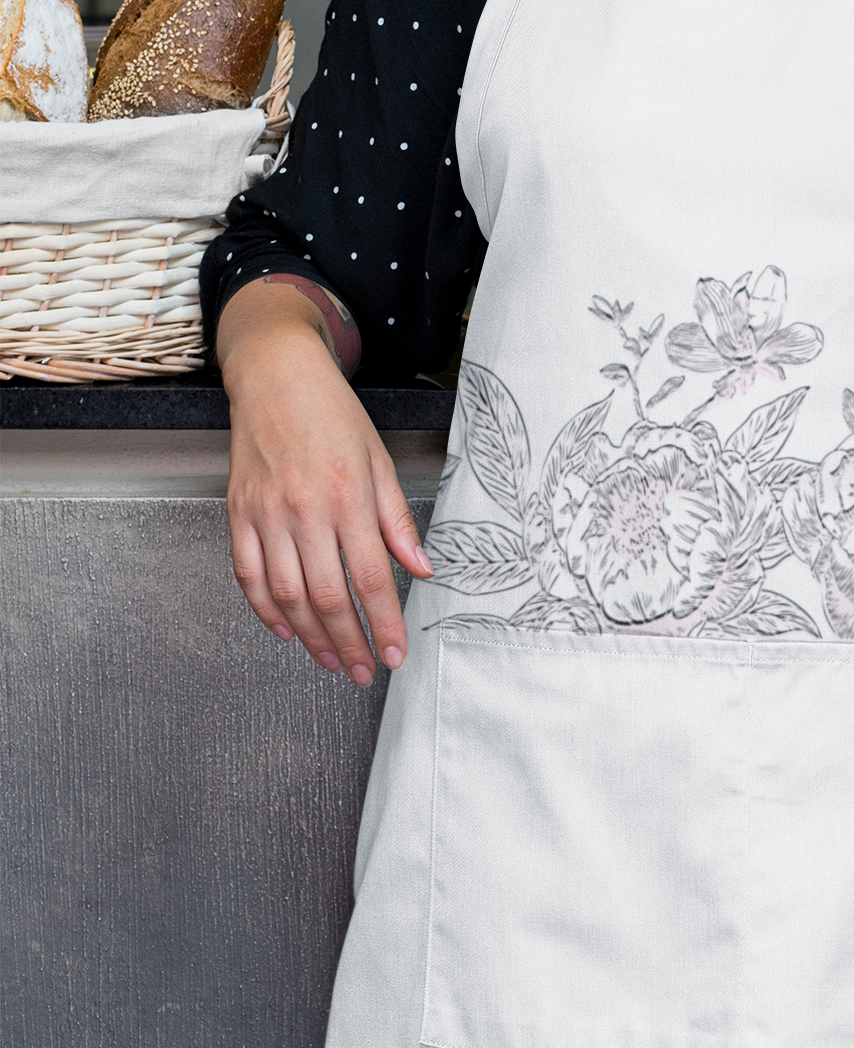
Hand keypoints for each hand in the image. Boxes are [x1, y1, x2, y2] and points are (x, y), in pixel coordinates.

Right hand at [219, 278, 432, 684]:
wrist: (276, 376)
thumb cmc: (332, 413)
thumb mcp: (379, 459)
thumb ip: (398, 520)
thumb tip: (420, 570)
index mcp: (348, 496)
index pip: (371, 577)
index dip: (384, 623)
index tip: (396, 653)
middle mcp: (305, 510)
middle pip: (327, 596)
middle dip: (349, 642)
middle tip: (364, 671)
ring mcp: (267, 514)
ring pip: (287, 595)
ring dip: (311, 637)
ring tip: (332, 660)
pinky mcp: (239, 514)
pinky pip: (249, 576)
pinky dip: (266, 610)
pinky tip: (286, 630)